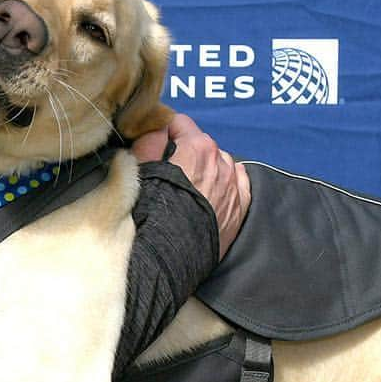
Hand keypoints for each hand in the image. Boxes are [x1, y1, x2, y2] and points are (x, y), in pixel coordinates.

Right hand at [131, 113, 250, 259]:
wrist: (168, 258)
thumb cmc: (150, 214)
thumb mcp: (140, 170)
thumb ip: (149, 141)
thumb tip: (157, 128)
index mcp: (197, 148)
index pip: (181, 123)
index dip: (164, 131)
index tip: (155, 142)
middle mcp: (221, 162)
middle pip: (202, 143)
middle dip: (186, 150)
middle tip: (168, 167)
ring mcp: (233, 186)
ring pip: (221, 162)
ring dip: (206, 166)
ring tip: (188, 184)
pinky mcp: (240, 208)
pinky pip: (239, 181)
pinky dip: (227, 180)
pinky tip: (214, 189)